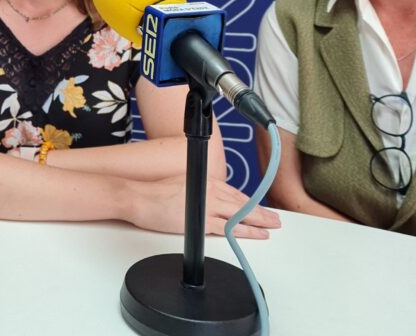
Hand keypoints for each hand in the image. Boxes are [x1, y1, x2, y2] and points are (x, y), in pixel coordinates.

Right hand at [126, 175, 280, 237]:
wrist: (139, 197)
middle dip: (261, 212)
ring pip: (240, 215)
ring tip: (271, 228)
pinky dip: (245, 232)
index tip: (260, 208)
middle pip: (242, 203)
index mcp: (206, 181)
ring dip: (259, 222)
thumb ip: (199, 190)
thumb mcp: (183, 183)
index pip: (235, 193)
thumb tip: (205, 199)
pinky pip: (228, 228)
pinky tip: (255, 235)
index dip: (250, 203)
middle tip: (275, 219)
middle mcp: (210, 191)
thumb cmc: (155, 193)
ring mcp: (206, 206)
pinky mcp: (200, 221)